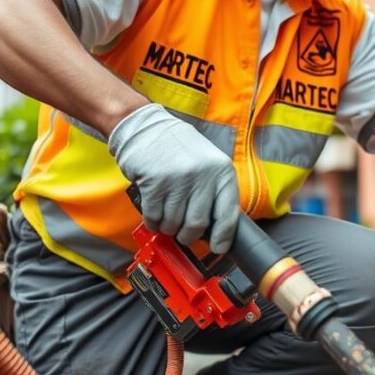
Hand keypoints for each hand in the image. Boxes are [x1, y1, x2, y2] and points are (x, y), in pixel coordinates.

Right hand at [108, 103, 240, 253]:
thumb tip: (216, 227)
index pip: (228, 213)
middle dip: (188, 235)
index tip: (218, 248)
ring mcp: (178, 179)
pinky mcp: (154, 183)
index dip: (223, 237)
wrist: (146, 126)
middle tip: (183, 233)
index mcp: (221, 170)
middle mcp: (203, 175)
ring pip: (174, 224)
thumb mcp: (207, 162)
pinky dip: (153, 221)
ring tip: (166, 217)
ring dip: (168, 227)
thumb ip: (213, 190)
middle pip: (197, 224)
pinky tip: (154, 212)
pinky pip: (154, 217)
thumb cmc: (178, 148)